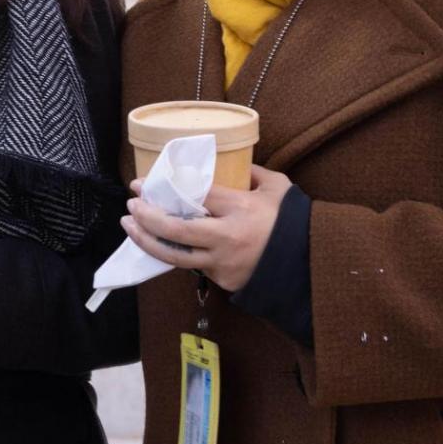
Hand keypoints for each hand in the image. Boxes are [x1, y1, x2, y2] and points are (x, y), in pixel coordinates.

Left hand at [121, 165, 293, 292]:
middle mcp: (226, 237)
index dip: (163, 190)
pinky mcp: (223, 281)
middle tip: (131, 205)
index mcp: (240, 209)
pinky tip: (162, 243)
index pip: (193, 196)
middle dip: (146, 217)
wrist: (311, 266)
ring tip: (130, 227)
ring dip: (148, 241)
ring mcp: (222, 263)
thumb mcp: (277, 188)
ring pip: (175, 256)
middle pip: (175, 230)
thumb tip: (233, 163)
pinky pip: (194, 266)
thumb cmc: (295, 222)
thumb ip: (253, 173)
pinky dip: (177, 254)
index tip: (140, 184)